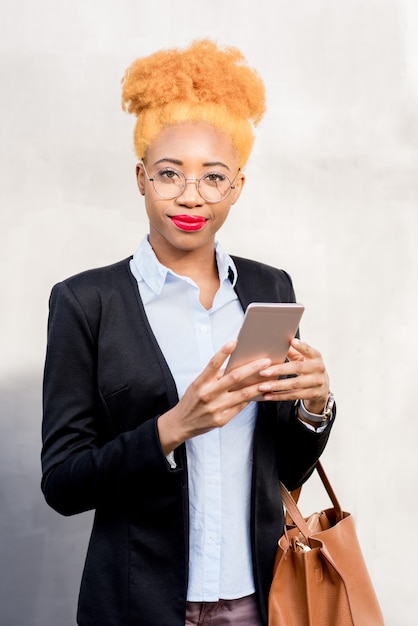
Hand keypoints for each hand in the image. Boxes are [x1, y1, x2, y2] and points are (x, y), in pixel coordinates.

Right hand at [157, 341, 271, 454]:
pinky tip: (260, 393)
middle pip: (234, 378)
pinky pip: (240, 407)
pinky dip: (251, 399)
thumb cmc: (191, 401)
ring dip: (258, 385)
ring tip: (270, 377)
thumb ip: (214, 377)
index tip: (234, 342)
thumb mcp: (197, 385)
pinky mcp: (222, 419)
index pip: (213, 364)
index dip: (224, 352)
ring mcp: (216, 408)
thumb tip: (235, 366)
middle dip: (252, 368)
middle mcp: (208, 394)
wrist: (181, 424)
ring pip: (242, 394)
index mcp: (200, 383)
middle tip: (266, 361)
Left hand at [257, 337, 329, 413]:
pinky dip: (280, 396)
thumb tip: (276, 341)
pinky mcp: (313, 394)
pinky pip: (294, 396)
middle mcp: (318, 368)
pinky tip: (268, 395)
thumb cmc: (308, 368)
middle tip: (263, 372)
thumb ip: (292, 351)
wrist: (323, 387)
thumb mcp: (304, 358)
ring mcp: (317, 382)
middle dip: (279, 370)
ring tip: (262, 386)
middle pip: (297, 368)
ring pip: (294, 384)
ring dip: (276, 386)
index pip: (308, 350)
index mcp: (316, 356)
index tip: (292, 341)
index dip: (301, 346)